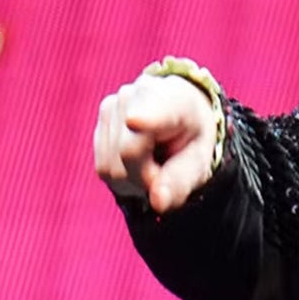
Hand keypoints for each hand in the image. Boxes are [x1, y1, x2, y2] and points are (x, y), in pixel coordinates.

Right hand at [94, 72, 218, 212]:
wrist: (180, 110)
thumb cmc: (192, 136)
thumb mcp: (199, 160)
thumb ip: (181, 181)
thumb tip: (158, 203)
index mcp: (172, 99)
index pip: (151, 113)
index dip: (144, 119)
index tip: (136, 121)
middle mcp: (134, 96)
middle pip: (127, 156)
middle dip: (147, 176)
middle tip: (167, 168)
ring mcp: (111, 107)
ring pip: (111, 167)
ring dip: (133, 178)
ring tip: (155, 161)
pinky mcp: (99, 122)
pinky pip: (103, 167)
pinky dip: (122, 174)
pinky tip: (138, 160)